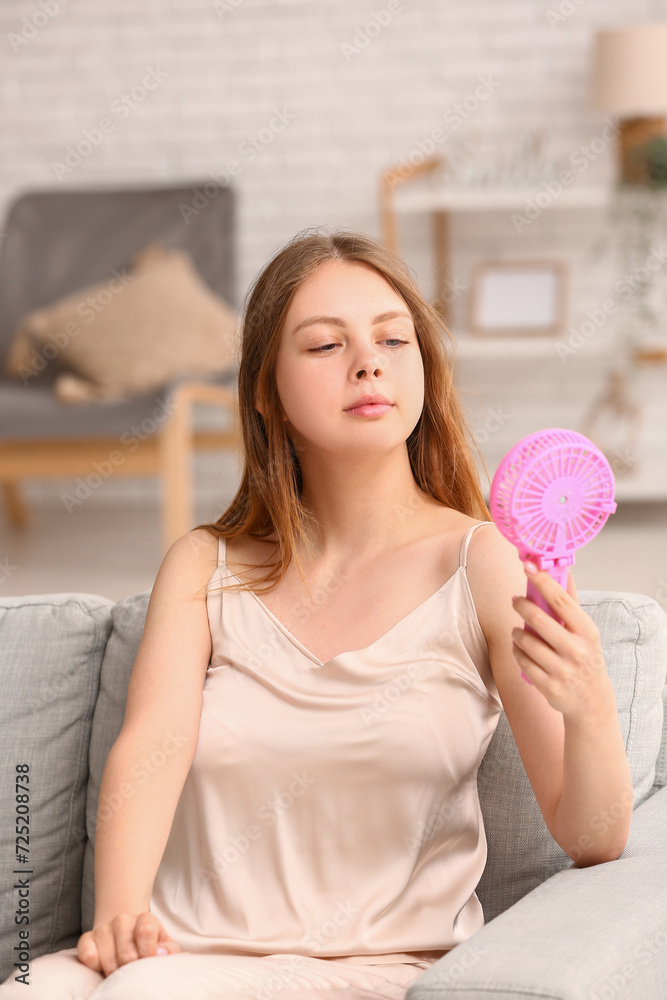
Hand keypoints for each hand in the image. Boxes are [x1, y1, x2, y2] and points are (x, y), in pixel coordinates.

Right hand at [77, 912, 180, 976]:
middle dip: (131, 969)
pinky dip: (95, 966)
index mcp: (145, 919)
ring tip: (121, 968)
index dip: (147, 953)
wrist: (126, 933)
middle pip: (127, 955)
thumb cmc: (148, 944)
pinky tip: (103, 964)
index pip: (146, 931)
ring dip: (115, 971)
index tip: (147, 961)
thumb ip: (168, 950)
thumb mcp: (164, 945)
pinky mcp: (87, 939)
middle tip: (133, 970)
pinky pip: (87, 956)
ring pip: (108, 960)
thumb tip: (161, 954)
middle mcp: (123, 920)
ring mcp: (104, 928)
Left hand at [510, 563, 613, 720]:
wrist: (591, 700)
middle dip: (521, 605)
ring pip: (526, 641)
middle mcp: (576, 650)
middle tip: (515, 600)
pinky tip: (520, 648)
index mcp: (587, 632)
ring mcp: (562, 669)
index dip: (542, 581)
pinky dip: (517, 651)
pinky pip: (522, 661)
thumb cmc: (585, 657)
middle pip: (538, 619)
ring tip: (518, 630)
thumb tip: (563, 571)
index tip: (528, 567)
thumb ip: (571, 603)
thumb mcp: (585, 632)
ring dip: (517, 632)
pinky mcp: (548, 685)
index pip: (561, 600)